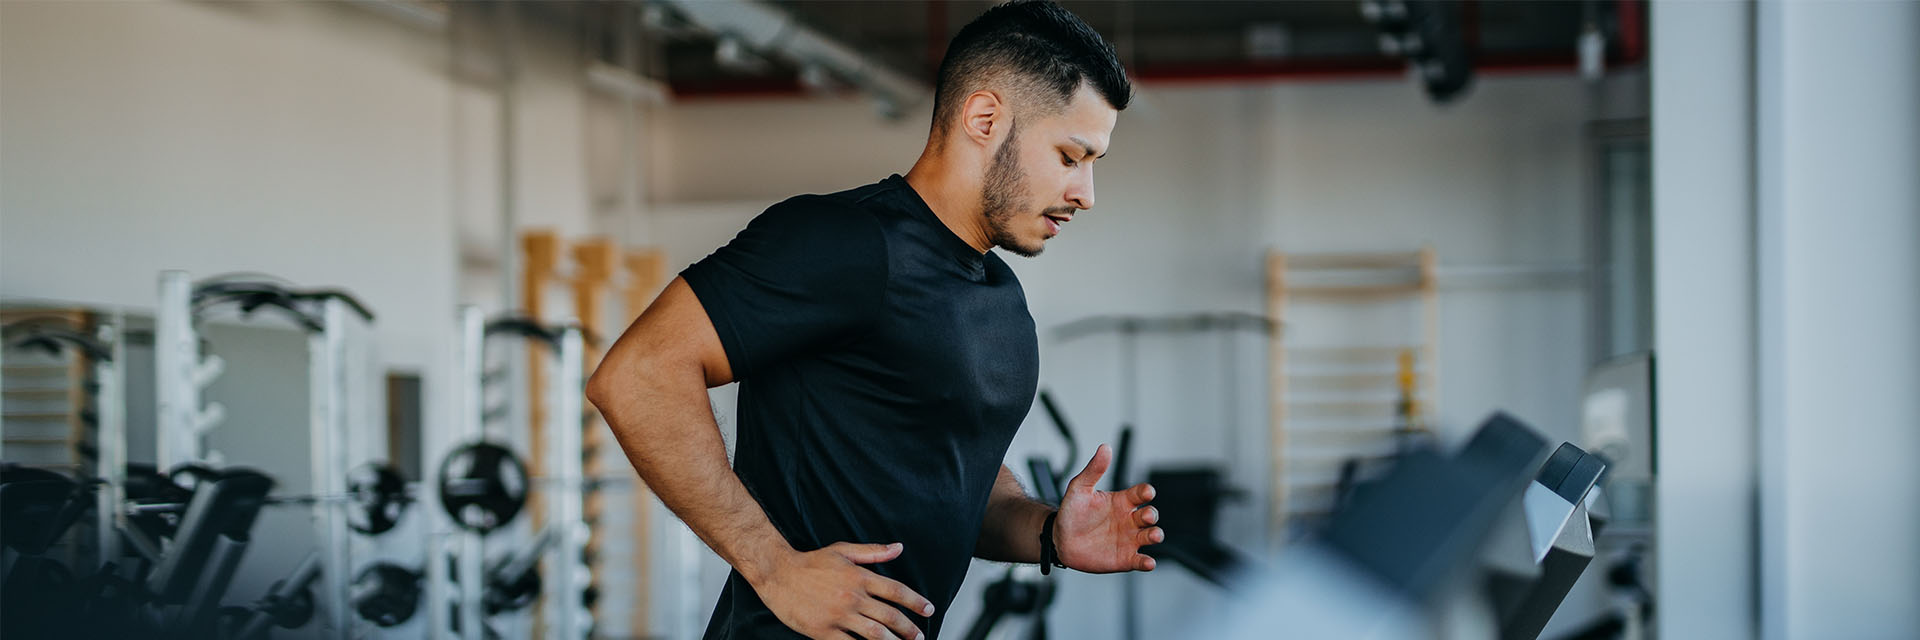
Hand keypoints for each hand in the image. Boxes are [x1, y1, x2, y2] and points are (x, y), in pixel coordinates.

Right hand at [750, 542, 935, 639]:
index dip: (916, 602)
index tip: (928, 610)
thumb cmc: (811, 562)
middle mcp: (852, 597)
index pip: (896, 591)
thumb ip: (873, 552)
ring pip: (875, 634)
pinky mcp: (824, 632)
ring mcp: (839, 616)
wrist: (778, 574)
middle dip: (909, 629)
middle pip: (890, 617)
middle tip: (919, 636)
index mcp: (859, 577)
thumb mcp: (843, 551)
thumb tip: (899, 548)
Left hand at [1055, 444, 1162, 572]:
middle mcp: (1129, 519)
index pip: (1140, 494)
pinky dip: (1147, 563)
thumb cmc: (1071, 512)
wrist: (1060, 539)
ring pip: (1150, 536)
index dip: (1146, 492)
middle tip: (1145, 516)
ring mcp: (1129, 539)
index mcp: (1122, 501)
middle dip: (1152, 515)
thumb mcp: (1079, 488)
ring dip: (1156, 535)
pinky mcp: (1125, 558)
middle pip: (1150, 515)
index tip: (1146, 492)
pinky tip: (1148, 562)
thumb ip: (1094, 469)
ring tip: (1153, 535)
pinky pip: (1140, 560)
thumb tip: (1104, 448)